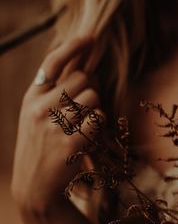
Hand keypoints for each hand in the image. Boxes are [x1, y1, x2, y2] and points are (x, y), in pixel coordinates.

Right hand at [11, 35, 99, 223]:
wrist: (35, 186)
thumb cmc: (43, 147)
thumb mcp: (37, 116)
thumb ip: (53, 93)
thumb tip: (82, 67)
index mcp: (31, 96)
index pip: (53, 62)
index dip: (74, 46)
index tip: (91, 37)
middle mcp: (39, 106)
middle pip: (82, 79)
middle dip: (91, 90)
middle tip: (83, 110)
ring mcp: (54, 124)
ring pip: (93, 98)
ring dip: (96, 110)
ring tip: (82, 127)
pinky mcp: (70, 142)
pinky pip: (98, 119)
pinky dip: (99, 126)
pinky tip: (87, 138)